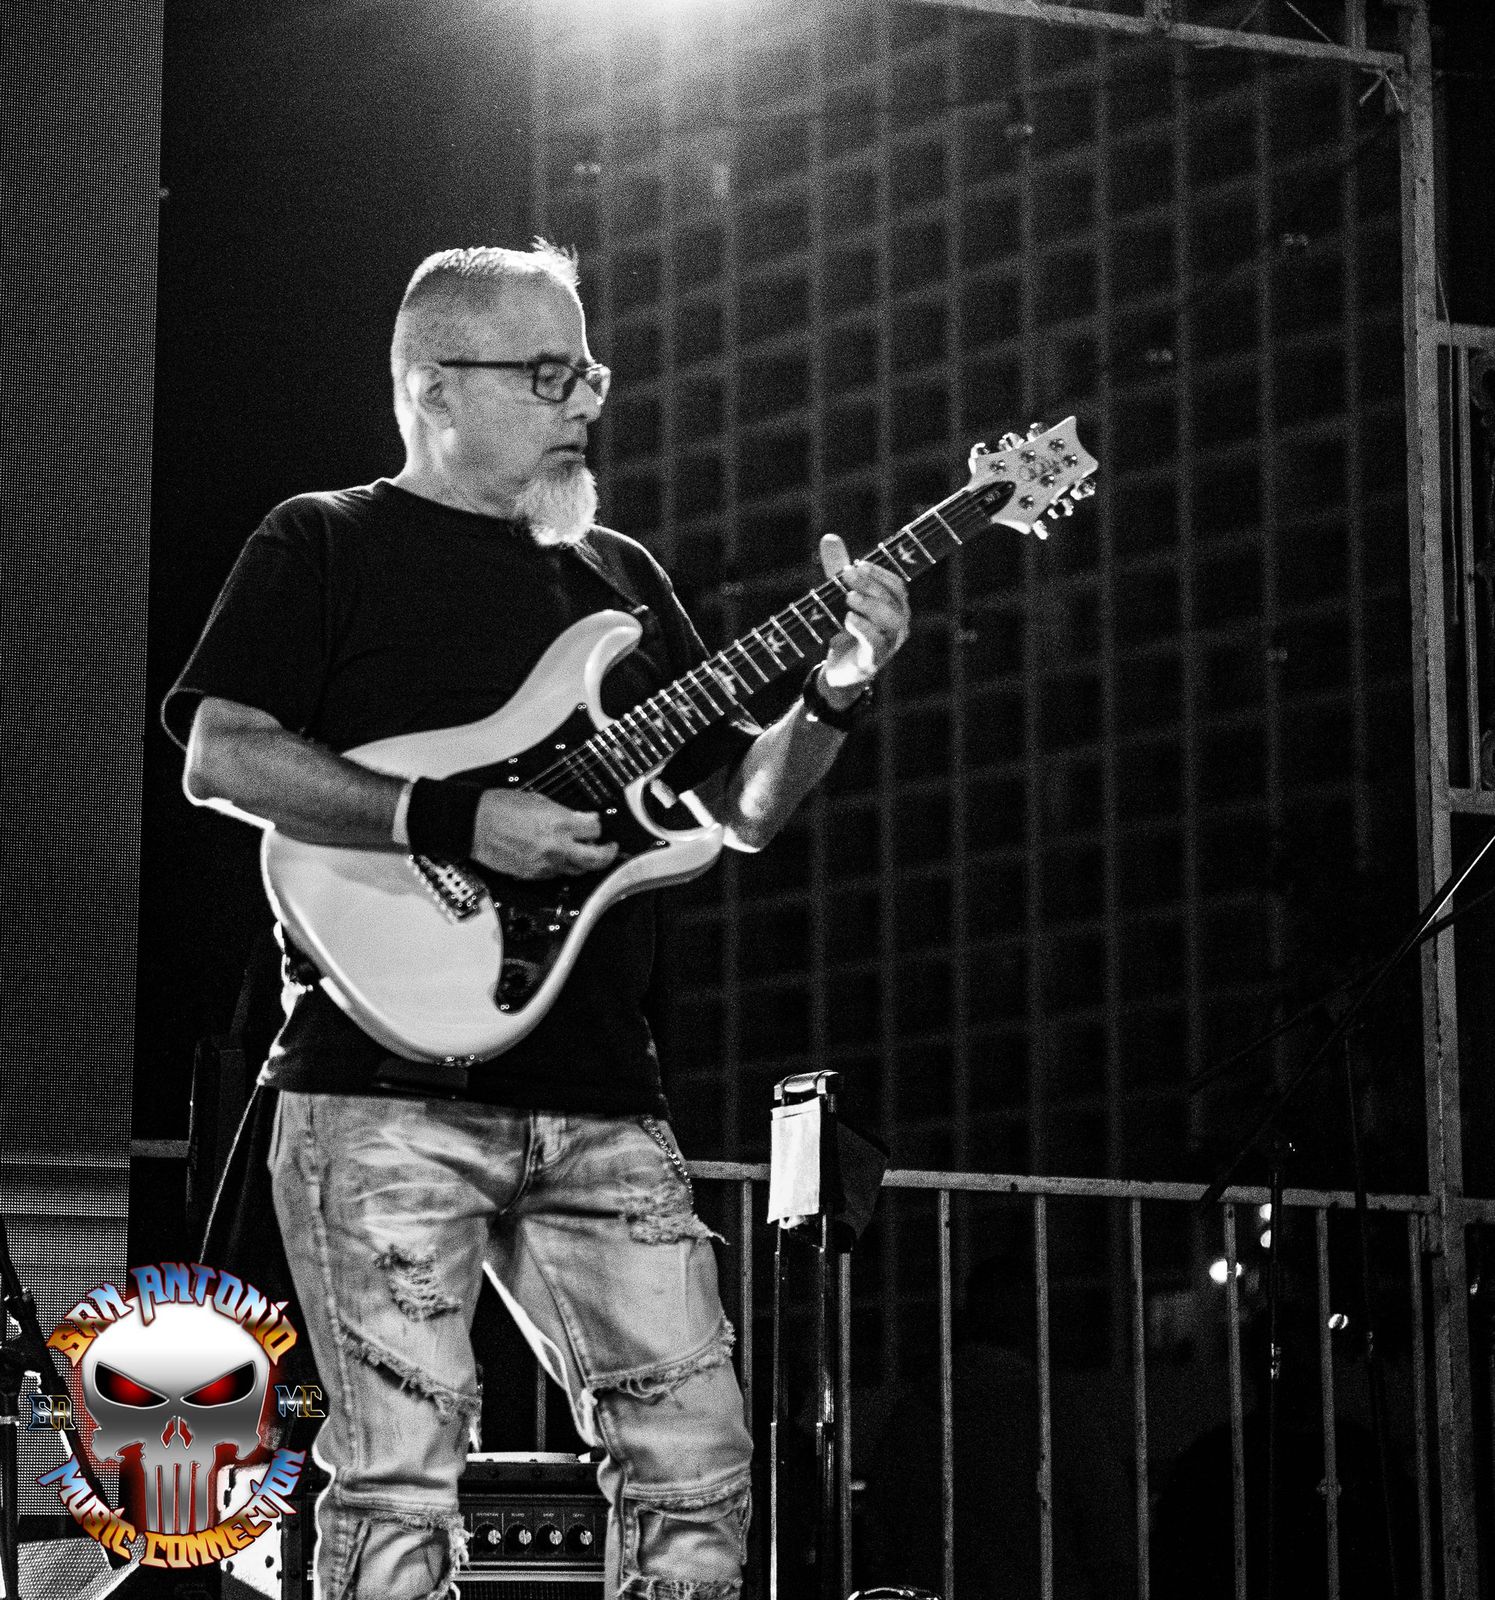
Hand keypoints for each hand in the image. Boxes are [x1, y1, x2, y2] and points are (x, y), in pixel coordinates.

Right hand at [470, 789, 619, 878]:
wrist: (473, 824)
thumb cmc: (499, 807)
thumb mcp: (538, 800)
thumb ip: (563, 812)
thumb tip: (579, 818)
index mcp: (560, 823)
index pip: (595, 829)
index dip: (596, 825)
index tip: (594, 823)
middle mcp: (557, 846)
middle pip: (596, 858)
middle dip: (607, 853)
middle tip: (610, 849)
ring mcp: (545, 864)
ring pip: (577, 869)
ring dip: (583, 861)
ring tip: (584, 853)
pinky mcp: (533, 874)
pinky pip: (556, 873)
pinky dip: (561, 866)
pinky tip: (557, 856)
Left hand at [817, 533, 910, 696]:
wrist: (838, 670)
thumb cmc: (846, 630)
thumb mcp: (839, 597)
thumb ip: (838, 570)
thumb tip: (829, 537)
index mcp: (896, 608)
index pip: (897, 586)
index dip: (880, 573)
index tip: (857, 564)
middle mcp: (899, 625)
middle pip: (893, 599)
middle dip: (870, 584)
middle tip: (848, 574)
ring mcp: (890, 645)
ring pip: (891, 621)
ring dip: (870, 605)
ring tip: (849, 597)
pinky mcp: (875, 662)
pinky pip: (876, 644)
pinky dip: (864, 629)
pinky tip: (848, 619)